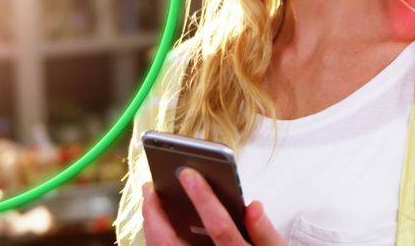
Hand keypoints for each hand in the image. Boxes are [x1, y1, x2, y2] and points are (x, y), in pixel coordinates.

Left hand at [142, 168, 285, 244]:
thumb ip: (266, 232)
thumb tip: (252, 206)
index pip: (221, 229)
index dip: (205, 201)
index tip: (189, 175)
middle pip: (174, 244)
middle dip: (158, 214)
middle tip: (150, 186)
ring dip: (151, 225)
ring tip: (149, 198)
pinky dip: (155, 237)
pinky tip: (155, 220)